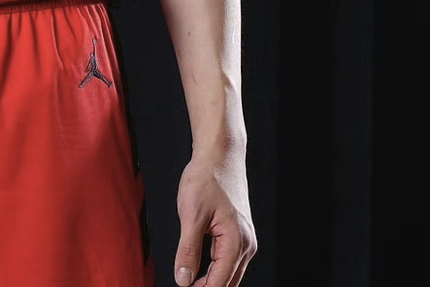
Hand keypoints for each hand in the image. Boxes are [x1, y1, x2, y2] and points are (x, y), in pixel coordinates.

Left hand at [172, 147, 256, 286]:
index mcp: (236, 242)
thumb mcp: (191, 214)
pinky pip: (228, 260)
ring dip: (211, 280)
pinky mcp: (239, 233)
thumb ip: (188, 250)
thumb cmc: (207, 178)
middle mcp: (246, 244)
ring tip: (189, 280)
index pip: (219, 282)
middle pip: (227, 282)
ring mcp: (245, 239)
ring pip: (229, 272)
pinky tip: (200, 268)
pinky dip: (215, 268)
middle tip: (184, 285)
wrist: (220, 155)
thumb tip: (183, 280)